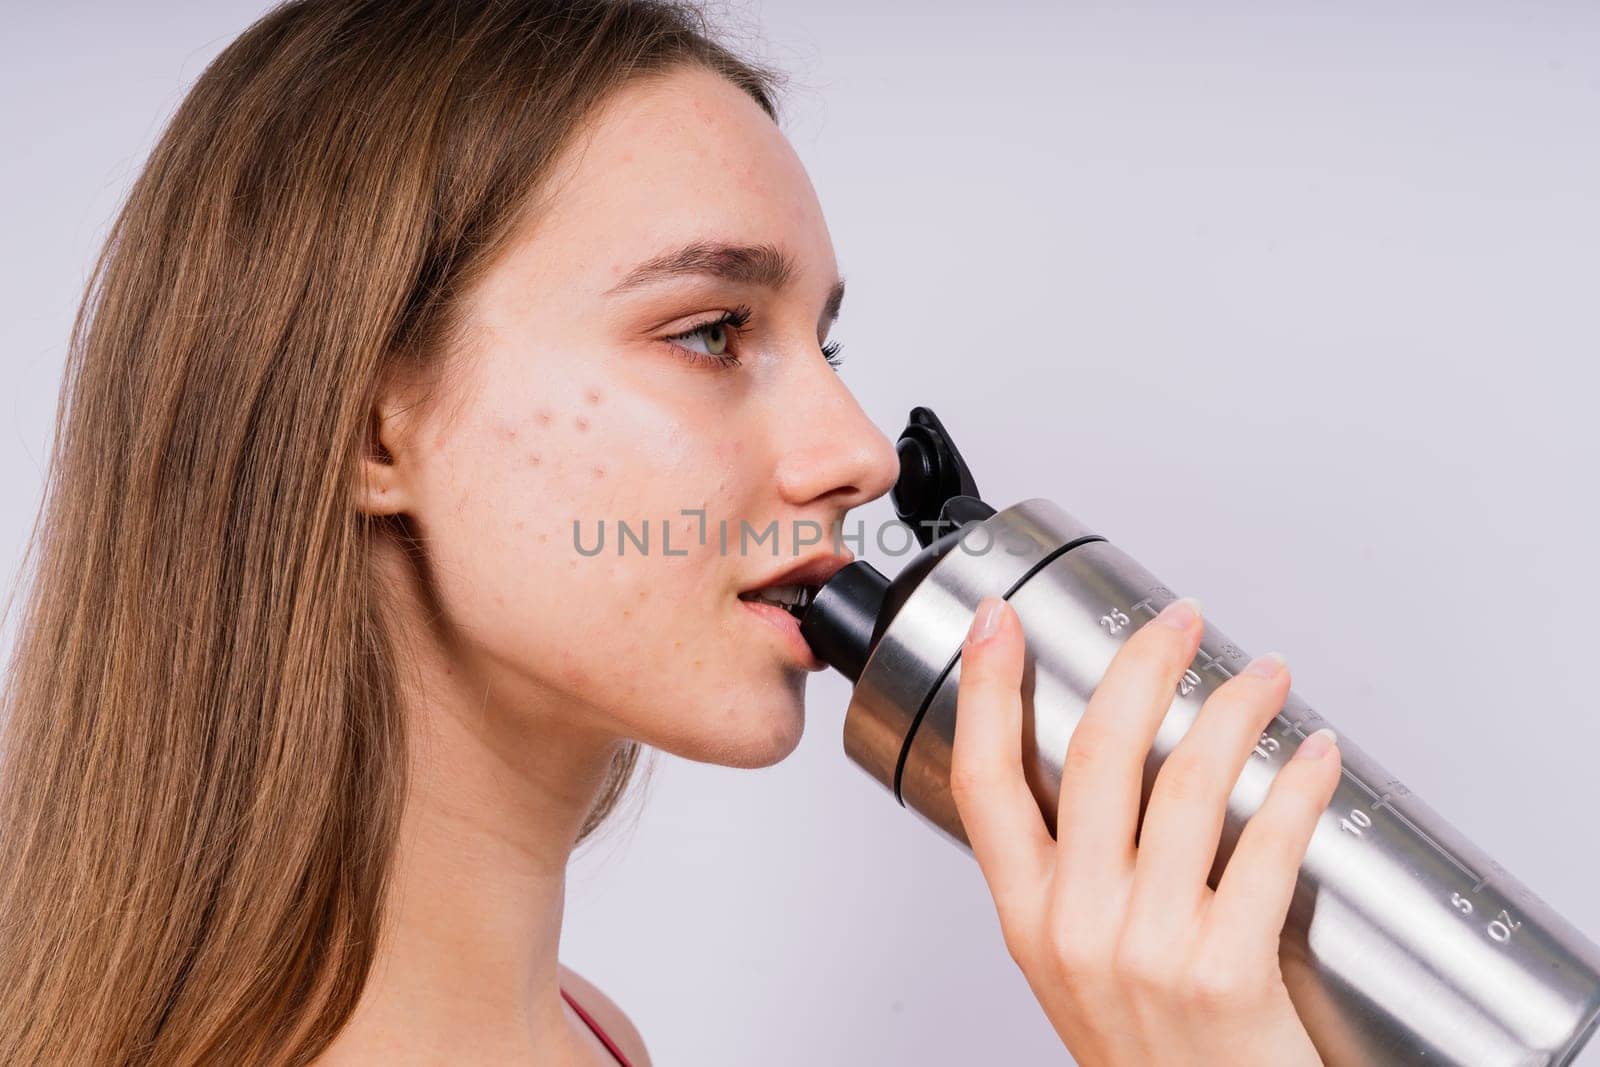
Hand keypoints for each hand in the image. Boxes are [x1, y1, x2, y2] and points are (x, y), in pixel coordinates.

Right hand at [949, 594, 1339, 1065]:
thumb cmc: (1150, 1056)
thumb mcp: (1073, 967)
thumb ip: (1069, 878)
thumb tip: (1099, 767)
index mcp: (1027, 917)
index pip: (984, 779)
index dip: (987, 689)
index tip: (1002, 622)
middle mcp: (1075, 926)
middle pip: (1094, 756)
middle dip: (1141, 665)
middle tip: (1178, 623)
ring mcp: (1146, 949)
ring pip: (1183, 784)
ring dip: (1233, 709)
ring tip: (1263, 678)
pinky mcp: (1223, 971)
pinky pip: (1264, 847)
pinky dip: (1298, 787)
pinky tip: (1314, 757)